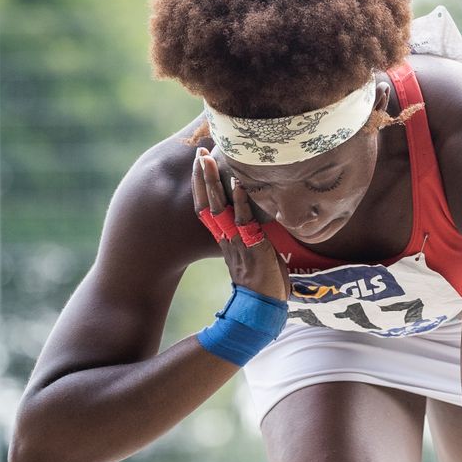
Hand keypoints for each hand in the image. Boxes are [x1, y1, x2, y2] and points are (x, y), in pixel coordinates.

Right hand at [191, 147, 289, 302]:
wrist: (262, 308)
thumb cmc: (263, 282)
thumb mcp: (254, 254)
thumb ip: (252, 237)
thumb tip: (261, 223)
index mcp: (225, 239)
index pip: (207, 209)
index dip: (202, 188)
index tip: (200, 166)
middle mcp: (227, 237)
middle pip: (207, 203)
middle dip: (202, 178)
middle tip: (198, 153)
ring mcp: (237, 240)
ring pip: (219, 207)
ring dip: (214, 182)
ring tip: (208, 160)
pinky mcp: (252, 245)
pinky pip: (243, 219)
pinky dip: (240, 200)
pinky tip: (239, 182)